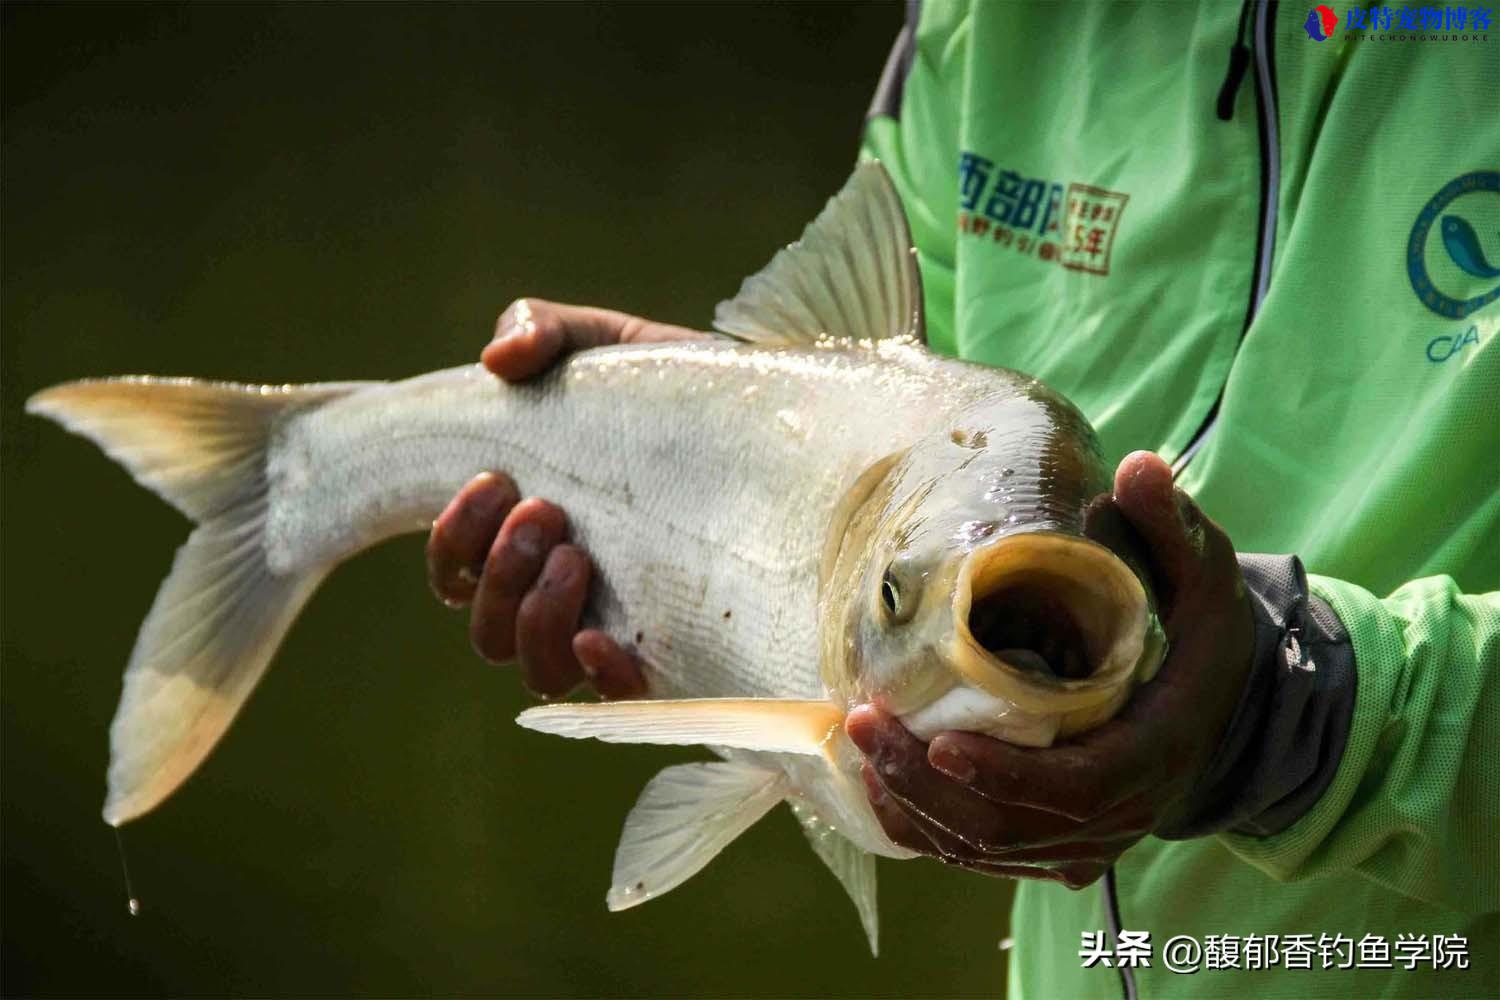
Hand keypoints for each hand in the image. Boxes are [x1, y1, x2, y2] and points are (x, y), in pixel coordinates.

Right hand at [426, 298, 703, 698]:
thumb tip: (500, 359)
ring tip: (578, 557)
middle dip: (497, 571)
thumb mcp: (608, 345)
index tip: (492, 481)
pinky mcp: (672, 651)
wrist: (770, 419)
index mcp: (526, 530)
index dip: (453, 541)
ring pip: (535, 670)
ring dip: (536, 619)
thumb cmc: (673, 389)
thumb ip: (544, 331)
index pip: (454, 572)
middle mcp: (558, 591)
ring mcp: (613, 624)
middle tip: (546, 509)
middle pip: (486, 629)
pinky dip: (597, 675)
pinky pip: (615, 695)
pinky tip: (604, 637)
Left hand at [845, 450, 1254, 887]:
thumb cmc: (1198, 633)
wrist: (1218, 707)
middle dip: (927, 783)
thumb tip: (1137, 466)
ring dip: (914, 806)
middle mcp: (1119, 814)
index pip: (1076, 788)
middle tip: (863, 721)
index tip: (939, 742)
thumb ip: (1171, 526)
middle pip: (1012, 826)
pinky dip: (925, 826)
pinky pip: (980, 854)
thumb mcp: (1203, 576)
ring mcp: (1085, 841)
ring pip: (986, 848)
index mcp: (1154, 751)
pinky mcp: (1053, 847)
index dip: (1006, 775)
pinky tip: (876, 781)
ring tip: (858, 742)